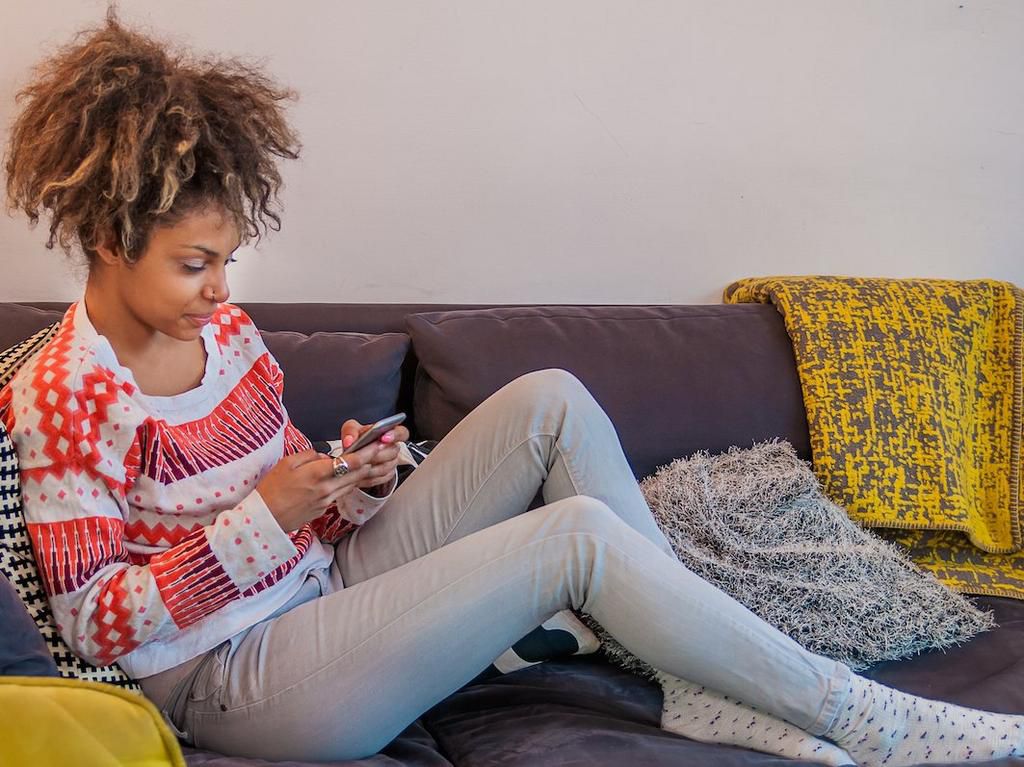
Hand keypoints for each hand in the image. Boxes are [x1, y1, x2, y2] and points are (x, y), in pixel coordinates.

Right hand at [256, 448, 371, 532]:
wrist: (264, 519)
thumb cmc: (271, 488)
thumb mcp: (286, 463)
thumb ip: (309, 455)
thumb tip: (325, 456)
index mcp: (317, 473)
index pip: (351, 462)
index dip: (367, 452)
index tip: (378, 444)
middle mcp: (326, 488)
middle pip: (357, 474)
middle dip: (371, 461)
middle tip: (382, 450)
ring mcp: (326, 501)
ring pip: (351, 484)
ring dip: (363, 473)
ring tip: (372, 461)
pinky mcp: (323, 509)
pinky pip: (340, 493)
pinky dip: (348, 484)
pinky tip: (349, 477)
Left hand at [340, 419, 410, 491]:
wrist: (355, 453)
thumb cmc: (357, 438)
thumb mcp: (351, 429)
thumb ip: (350, 431)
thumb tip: (349, 441)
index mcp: (390, 433)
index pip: (402, 433)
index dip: (395, 435)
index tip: (383, 438)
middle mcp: (393, 448)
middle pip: (393, 452)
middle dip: (377, 454)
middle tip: (364, 455)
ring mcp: (391, 463)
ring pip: (386, 467)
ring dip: (370, 467)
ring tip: (357, 466)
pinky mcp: (386, 475)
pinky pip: (380, 478)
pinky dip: (368, 477)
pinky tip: (358, 475)